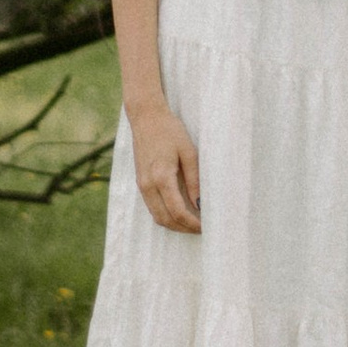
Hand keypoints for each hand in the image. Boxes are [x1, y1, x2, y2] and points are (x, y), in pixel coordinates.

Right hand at [127, 96, 201, 232]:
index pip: (177, 211)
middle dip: (184, 229)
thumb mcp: (189, 152)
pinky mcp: (141, 183)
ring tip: (193, 224)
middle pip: (165, 219)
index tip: (206, 226)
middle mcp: (148, 185)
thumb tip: (200, 205)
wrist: (146, 118)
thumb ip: (194, 180)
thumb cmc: (170, 131)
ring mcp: (142, 185)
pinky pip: (152, 207)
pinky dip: (166, 215)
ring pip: (157, 216)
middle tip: (202, 229)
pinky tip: (180, 213)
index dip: (192, 223)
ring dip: (174, 225)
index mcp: (161, 177)